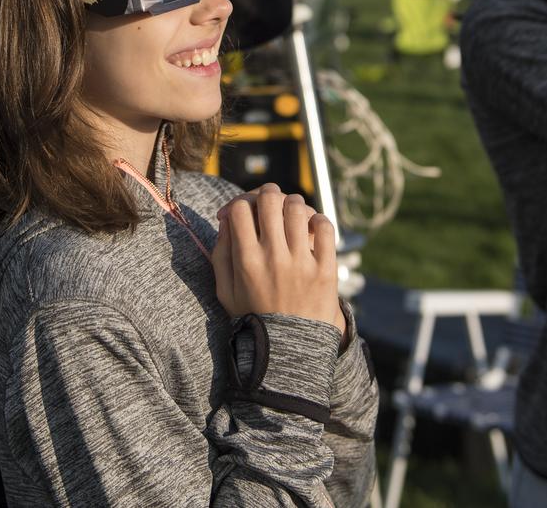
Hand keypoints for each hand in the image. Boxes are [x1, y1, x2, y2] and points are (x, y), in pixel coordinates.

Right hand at [212, 184, 345, 337]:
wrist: (289, 350)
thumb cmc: (254, 317)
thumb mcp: (226, 291)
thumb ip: (220, 254)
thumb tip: (227, 221)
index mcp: (246, 262)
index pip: (240, 209)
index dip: (239, 203)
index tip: (243, 213)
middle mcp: (273, 258)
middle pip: (270, 200)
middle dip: (267, 194)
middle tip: (269, 202)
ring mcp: (302, 263)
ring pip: (298, 208)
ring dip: (292, 204)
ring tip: (290, 214)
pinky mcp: (326, 269)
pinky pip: (325, 227)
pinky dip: (318, 220)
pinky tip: (311, 227)